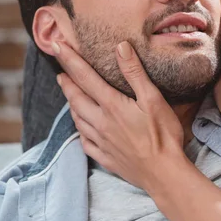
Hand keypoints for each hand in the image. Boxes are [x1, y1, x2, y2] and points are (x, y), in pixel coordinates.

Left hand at [53, 40, 184, 193]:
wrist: (164, 174)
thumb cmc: (163, 135)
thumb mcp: (153, 99)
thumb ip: (134, 73)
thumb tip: (120, 47)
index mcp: (111, 105)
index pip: (85, 77)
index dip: (70, 60)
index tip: (57, 46)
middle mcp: (101, 122)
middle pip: (76, 98)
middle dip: (67, 82)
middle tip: (60, 70)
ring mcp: (101, 142)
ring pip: (78, 119)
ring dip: (71, 104)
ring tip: (69, 95)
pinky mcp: (105, 157)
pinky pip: (85, 142)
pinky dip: (80, 130)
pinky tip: (82, 129)